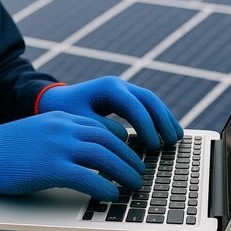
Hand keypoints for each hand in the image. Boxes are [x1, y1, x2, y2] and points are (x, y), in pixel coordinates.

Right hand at [0, 111, 145, 200]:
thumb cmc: (3, 150)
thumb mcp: (35, 135)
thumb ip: (57, 142)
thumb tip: (76, 160)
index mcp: (59, 118)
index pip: (99, 126)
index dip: (119, 141)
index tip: (129, 153)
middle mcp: (63, 127)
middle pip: (108, 139)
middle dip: (129, 156)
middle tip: (139, 170)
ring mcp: (58, 146)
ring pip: (105, 156)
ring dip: (124, 172)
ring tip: (134, 184)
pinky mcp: (52, 167)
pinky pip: (89, 177)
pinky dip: (105, 187)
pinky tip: (112, 195)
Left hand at [36, 76, 182, 148]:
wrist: (54, 101)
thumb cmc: (64, 111)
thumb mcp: (80, 121)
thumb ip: (102, 129)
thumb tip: (124, 139)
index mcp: (109, 88)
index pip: (134, 106)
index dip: (147, 126)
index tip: (154, 146)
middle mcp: (119, 85)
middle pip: (149, 99)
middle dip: (163, 120)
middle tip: (171, 142)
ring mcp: (123, 89)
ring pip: (151, 101)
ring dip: (165, 119)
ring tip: (176, 139)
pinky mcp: (124, 98)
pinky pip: (146, 106)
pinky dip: (158, 118)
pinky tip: (166, 133)